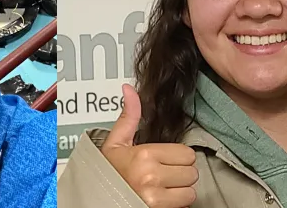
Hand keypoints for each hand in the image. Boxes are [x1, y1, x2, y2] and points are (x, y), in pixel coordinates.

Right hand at [100, 84, 198, 207]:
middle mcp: (151, 176)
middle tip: (164, 174)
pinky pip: (184, 205)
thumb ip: (129, 116)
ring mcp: (155, 196)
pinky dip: (177, 203)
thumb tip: (129, 90)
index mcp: (144, 155)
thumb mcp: (116, 142)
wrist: (94, 198)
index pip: (186, 153)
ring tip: (163, 187)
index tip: (165, 160)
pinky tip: (163, 198)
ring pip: (190, 191)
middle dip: (181, 173)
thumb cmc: (107, 172)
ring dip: (181, 190)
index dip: (177, 157)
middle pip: (191, 172)